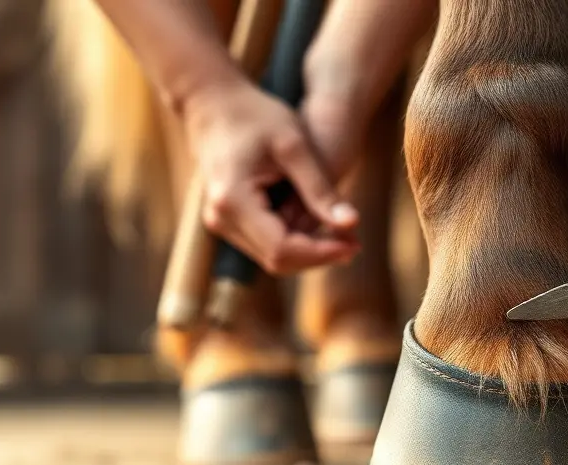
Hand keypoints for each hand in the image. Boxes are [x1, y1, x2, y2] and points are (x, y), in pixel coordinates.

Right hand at [182, 79, 360, 274]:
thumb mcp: (294, 147)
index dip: (321, 252)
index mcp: (234, 200)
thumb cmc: (254, 113)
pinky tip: (322, 228)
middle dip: (319, 256)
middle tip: (355, 244)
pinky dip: (295, 240)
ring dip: (309, 252)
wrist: (212, 100)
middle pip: (277, 260)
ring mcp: (220, 221)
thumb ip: (321, 189)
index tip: (354, 244)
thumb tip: (352, 224)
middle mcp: (221, 218)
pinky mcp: (227, 218)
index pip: (283, 249)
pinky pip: (265, 242)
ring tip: (345, 237)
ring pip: (271, 256)